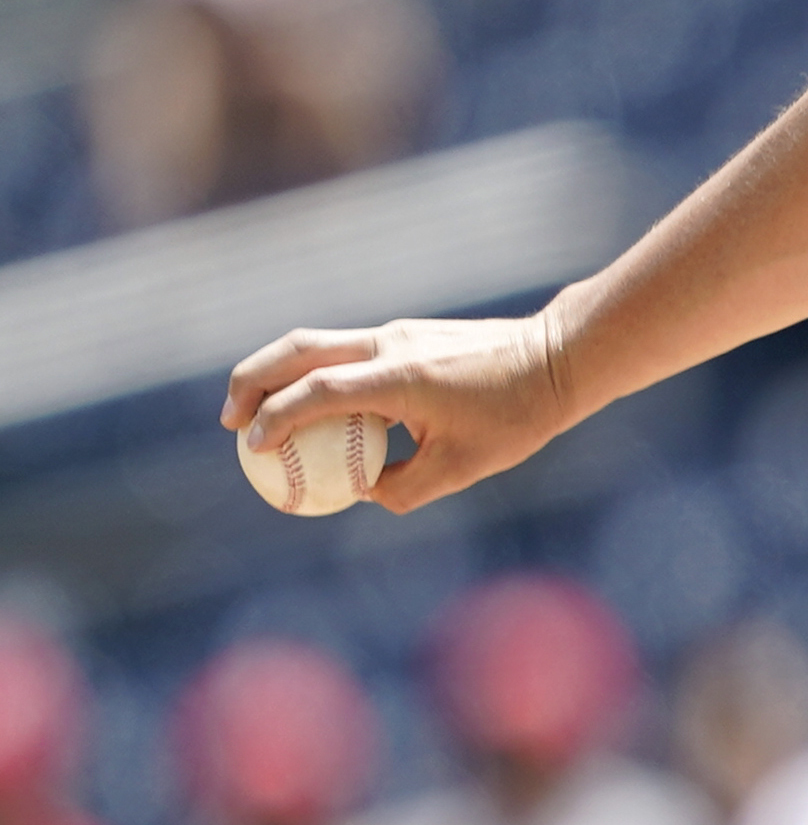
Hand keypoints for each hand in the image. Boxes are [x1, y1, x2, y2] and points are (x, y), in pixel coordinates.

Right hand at [224, 311, 573, 513]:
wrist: (560, 357)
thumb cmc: (518, 415)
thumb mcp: (462, 467)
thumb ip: (403, 487)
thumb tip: (361, 491)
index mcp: (401, 377)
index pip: (318, 391)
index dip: (277, 419)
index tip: (250, 449)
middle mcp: (391, 345)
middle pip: (297, 350)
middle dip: (252, 382)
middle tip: (230, 424)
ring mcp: (397, 334)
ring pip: (315, 343)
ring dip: (276, 374)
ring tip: (255, 416)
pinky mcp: (405, 335)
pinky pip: (343, 352)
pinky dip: (312, 374)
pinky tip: (309, 411)